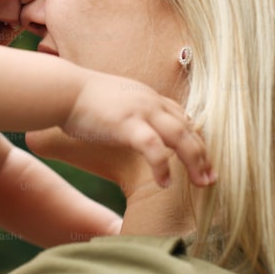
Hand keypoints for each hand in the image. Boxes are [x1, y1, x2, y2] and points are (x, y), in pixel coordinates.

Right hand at [64, 72, 214, 187]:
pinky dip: (163, 166)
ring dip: (195, 161)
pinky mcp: (127, 124)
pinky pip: (154, 148)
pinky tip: (165, 183)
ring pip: (180, 137)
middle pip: (188, 127)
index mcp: (147, 96)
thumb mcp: (113, 102)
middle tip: (212, 177)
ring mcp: (141, 111)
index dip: (195, 137)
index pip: (181, 116)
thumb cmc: (80, 99)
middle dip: (203, 154)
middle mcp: (150, 101)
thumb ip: (128, 114)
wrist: (62, 90)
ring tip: (201, 183)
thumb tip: (129, 130)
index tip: (203, 157)